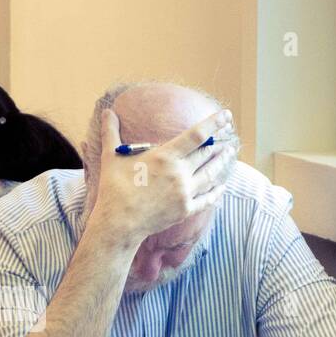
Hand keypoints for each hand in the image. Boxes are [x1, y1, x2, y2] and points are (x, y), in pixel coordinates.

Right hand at [90, 108, 235, 244]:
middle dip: (217, 144)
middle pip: (206, 154)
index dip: (214, 123)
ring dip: (221, 162)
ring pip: (211, 174)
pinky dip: (216, 191)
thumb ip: (111, 133)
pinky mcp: (185, 210)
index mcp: (165, 157)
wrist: (118, 224)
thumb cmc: (114, 189)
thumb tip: (107, 112)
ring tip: (229, 153)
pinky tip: (221, 186)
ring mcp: (185, 193)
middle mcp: (180, 173)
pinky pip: (207, 199)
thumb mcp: (111, 158)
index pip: (197, 135)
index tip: (226, 116)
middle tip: (225, 136)